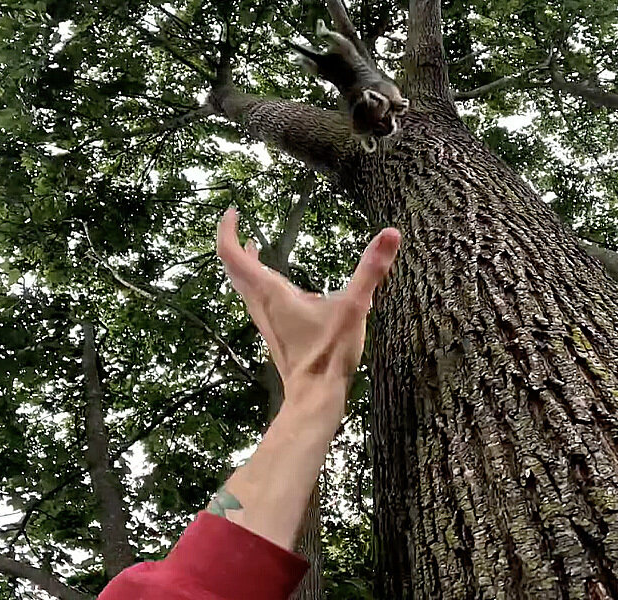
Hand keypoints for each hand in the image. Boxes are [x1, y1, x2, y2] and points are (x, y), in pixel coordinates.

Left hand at [216, 208, 400, 412]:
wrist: (315, 396)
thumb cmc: (328, 355)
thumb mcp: (354, 307)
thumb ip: (372, 269)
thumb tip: (390, 233)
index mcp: (270, 292)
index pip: (232, 253)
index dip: (227, 228)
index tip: (233, 210)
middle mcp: (260, 304)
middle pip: (233, 267)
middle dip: (233, 241)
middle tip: (237, 221)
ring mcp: (265, 320)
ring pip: (243, 285)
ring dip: (243, 263)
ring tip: (253, 247)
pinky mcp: (274, 331)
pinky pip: (256, 299)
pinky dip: (258, 281)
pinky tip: (282, 286)